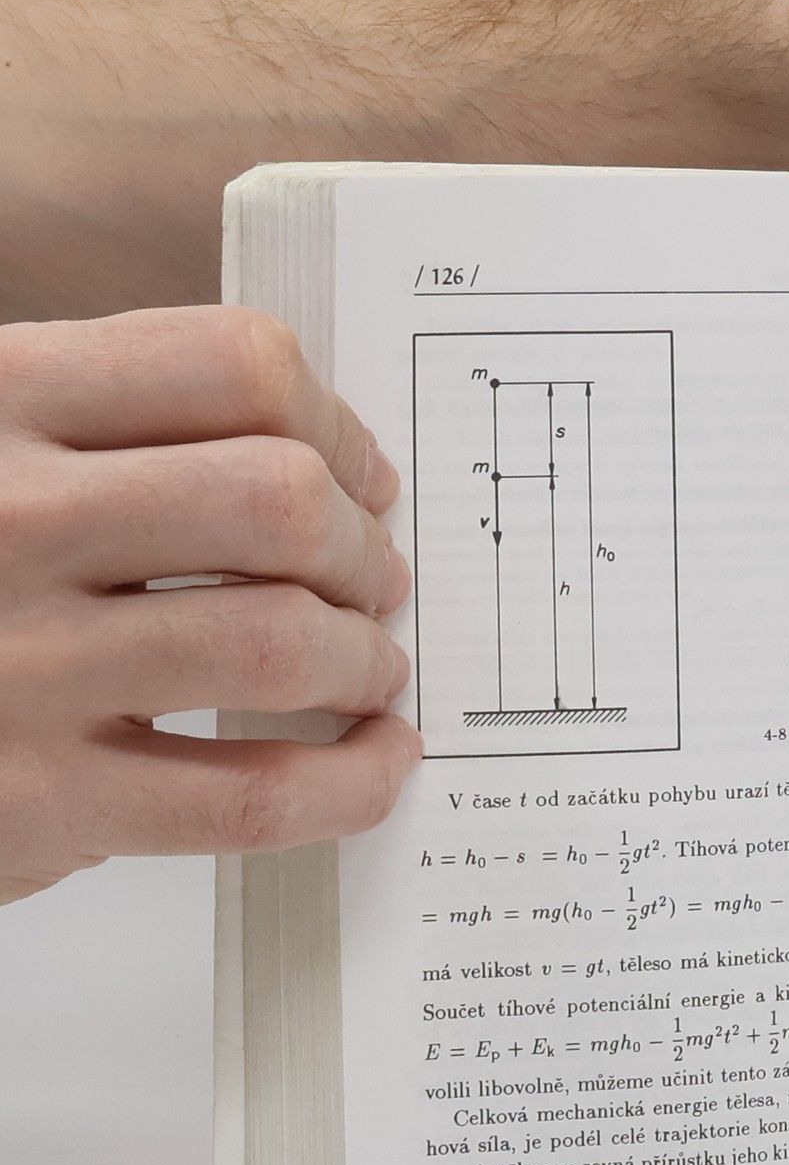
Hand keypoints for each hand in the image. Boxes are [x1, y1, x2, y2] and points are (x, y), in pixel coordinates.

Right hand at [0, 306, 419, 905]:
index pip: (232, 364)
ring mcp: (20, 664)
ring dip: (364, 658)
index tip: (362, 479)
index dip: (336, 428)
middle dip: (361, 547)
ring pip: (281, 641)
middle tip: (373, 583)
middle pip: (278, 499)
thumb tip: (313, 467)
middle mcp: (7, 517)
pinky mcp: (40, 800)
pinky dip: (354, 779)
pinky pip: (253, 791)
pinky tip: (375, 758)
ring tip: (367, 669)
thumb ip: (99, 434)